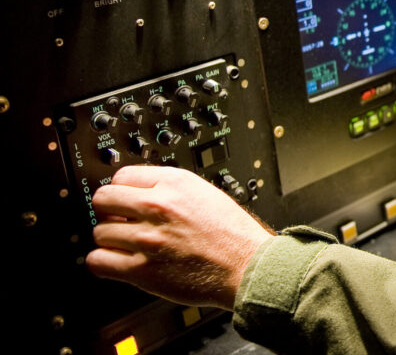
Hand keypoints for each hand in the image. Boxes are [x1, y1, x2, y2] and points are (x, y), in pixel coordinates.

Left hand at [86, 165, 274, 310]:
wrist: (247, 266)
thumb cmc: (233, 234)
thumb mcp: (205, 193)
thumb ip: (171, 189)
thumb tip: (139, 191)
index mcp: (175, 184)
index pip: (121, 176)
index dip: (122, 189)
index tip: (123, 199)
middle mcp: (159, 207)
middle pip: (103, 199)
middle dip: (108, 210)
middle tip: (118, 220)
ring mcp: (148, 238)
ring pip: (99, 232)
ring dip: (110, 238)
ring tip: (126, 244)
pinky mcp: (142, 269)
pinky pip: (98, 261)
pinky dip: (103, 262)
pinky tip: (117, 261)